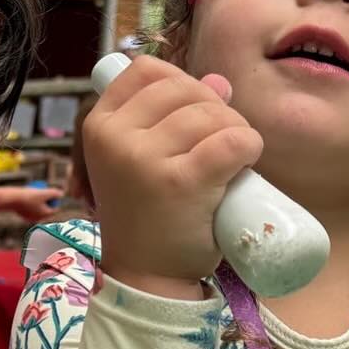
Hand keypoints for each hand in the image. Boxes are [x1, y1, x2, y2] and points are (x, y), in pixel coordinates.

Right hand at [7, 185, 64, 221]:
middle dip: (47, 201)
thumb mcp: (44, 192)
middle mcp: (38, 219)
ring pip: (38, 209)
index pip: (55, 208)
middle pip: (47, 209)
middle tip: (44, 191)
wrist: (11, 199)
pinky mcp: (23, 216)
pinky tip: (29, 196)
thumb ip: (55, 193)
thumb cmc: (29, 195)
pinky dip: (31, 204)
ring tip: (37, 193)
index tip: (51, 191)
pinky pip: (30, 209)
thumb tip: (62, 194)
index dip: (55, 199)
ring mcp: (30, 218)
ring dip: (39, 202)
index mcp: (45, 215)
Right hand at [81, 56, 262, 296]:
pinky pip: (232, 141)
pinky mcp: (181, 182)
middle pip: (185, 89)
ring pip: (214, 114)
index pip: (145, 70)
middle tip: (218, 146)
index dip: (180, 82)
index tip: (191, 114)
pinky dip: (249, 148)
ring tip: (229, 164)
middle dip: (215, 110)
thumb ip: (173, 117)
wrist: (148, 278)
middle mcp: (115, 138)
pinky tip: (244, 165)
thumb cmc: (149, 215)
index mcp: (99, 126)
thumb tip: (220, 83)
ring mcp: (145, 159)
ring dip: (236, 132)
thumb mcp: (143, 159)